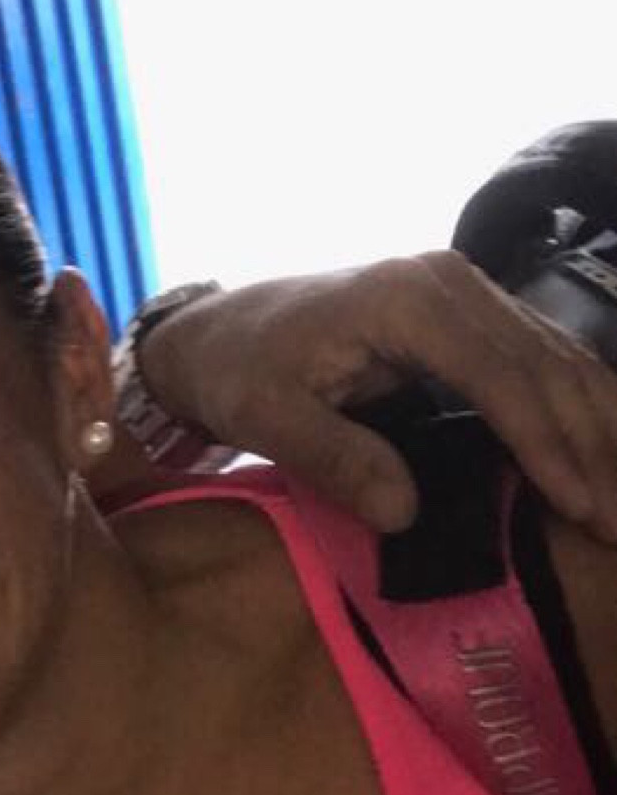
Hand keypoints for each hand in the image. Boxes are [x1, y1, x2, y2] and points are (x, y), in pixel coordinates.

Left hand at [141, 252, 616, 540]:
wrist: (217, 331)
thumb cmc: (237, 370)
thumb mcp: (266, 417)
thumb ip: (334, 459)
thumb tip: (404, 512)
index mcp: (410, 299)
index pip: (502, 376)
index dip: (546, 445)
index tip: (580, 506)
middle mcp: (451, 282)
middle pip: (547, 368)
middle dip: (594, 448)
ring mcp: (466, 292)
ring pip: (558, 361)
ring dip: (601, 430)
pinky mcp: (469, 315)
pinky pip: (541, 361)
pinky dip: (579, 409)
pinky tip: (604, 457)